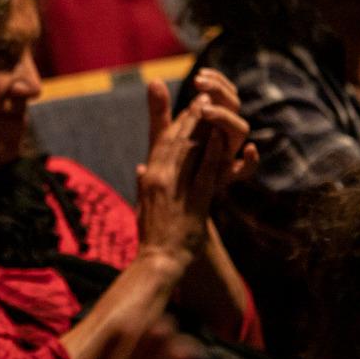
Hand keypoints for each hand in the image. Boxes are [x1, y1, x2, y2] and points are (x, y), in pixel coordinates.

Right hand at [137, 78, 254, 257]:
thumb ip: (143, 186)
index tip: (187, 108)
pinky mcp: (194, 200)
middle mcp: (160, 178)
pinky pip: (204, 171)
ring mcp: (177, 188)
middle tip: (201, 98)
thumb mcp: (143, 206)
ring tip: (211, 109)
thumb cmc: (152, 236)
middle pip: (176, 140)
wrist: (159, 260)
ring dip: (201, 127)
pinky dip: (211, 152)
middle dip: (189, 116)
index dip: (176, 123)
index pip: (162, 144)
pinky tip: (219, 137)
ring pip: (189, 150)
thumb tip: (140, 169)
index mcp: (150, 178)